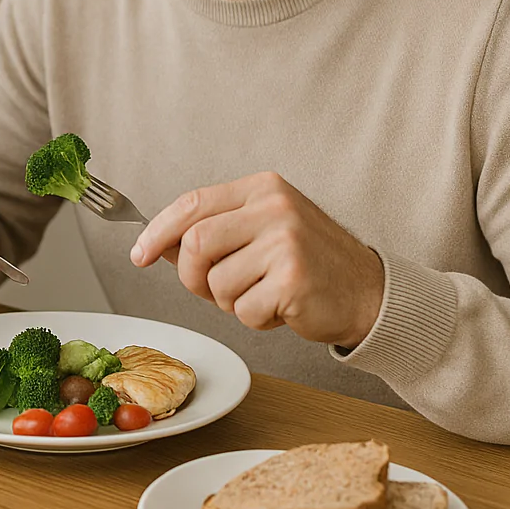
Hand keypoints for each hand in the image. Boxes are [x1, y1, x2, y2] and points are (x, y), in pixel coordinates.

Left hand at [131, 172, 384, 347]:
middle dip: (193, 277)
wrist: (369, 293)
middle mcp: (274, 208)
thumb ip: (217, 231)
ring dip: (229, 302)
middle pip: (195, 244)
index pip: (192, 203)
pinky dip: (254, 319)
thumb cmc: (309, 265)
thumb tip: (159, 244)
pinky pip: (243, 310)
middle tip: (212, 289)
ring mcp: (285, 242)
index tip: (140, 254)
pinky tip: (281, 309)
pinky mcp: (293, 280)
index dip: (158, 231)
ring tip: (262, 295)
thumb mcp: (263, 231)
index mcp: (262, 189)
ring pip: (216, 283)